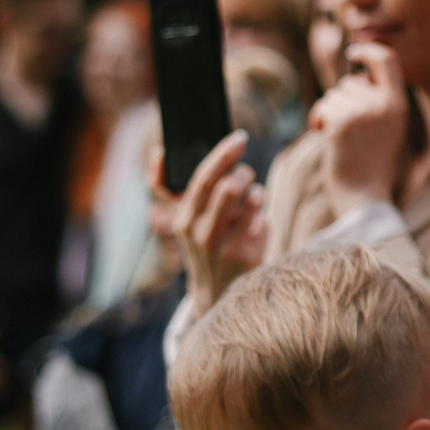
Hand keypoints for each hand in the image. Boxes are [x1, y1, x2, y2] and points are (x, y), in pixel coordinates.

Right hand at [158, 133, 265, 309]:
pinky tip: (257, 213)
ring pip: (248, 197)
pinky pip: (261, 215)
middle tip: (245, 171)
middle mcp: (198, 231)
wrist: (217, 291)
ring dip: (255, 188)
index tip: (240, 137)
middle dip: (243, 170)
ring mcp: (222, 244)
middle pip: (227, 185)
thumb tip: (167, 153)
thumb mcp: (188, 219)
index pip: (201, 178)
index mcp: (183, 218)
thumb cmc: (206, 243)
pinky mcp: (244, 254)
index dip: (223, 153)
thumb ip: (178, 188)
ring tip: (252, 193)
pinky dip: (262, 207)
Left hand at [307, 42, 410, 212]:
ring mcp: (362, 113)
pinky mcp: (341, 124)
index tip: (353, 52)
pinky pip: (322, 107)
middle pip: (350, 82)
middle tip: (346, 127)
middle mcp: (383, 105)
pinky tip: (324, 135)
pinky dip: (318, 119)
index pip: (388, 60)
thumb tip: (357, 74)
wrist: (364, 197)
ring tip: (340, 136)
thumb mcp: (388, 128)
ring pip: (333, 95)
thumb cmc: (372, 164)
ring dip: (329, 112)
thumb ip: (378, 100)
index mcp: (399, 105)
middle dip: (342, 100)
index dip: (368, 49)